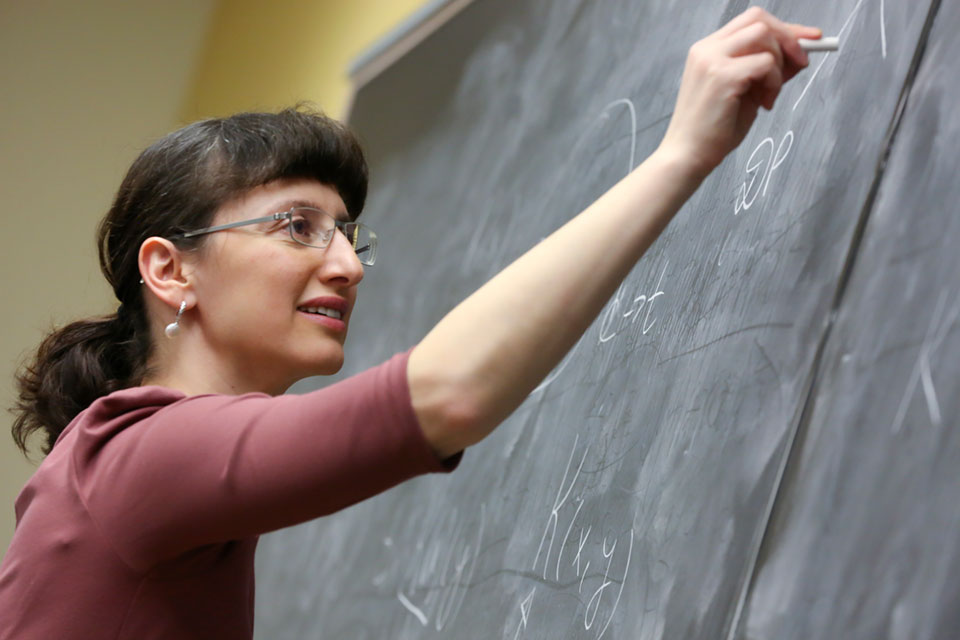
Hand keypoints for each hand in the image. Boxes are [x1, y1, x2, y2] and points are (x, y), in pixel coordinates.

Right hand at [658, 7, 821, 179]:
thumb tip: (799, 54)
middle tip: (800, 63)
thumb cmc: (711, 130)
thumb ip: (766, 70)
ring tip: (768, 94)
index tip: (808, 39)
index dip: (784, 27)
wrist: (687, 156)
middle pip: (759, 19)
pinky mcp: (723, 77)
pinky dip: (774, 83)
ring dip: (778, 65)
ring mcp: (712, 61)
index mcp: (707, 50)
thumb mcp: (744, 92)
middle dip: (789, 37)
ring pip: (765, 37)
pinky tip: (764, 104)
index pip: (751, 21)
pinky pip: (766, 64)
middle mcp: (707, 49)